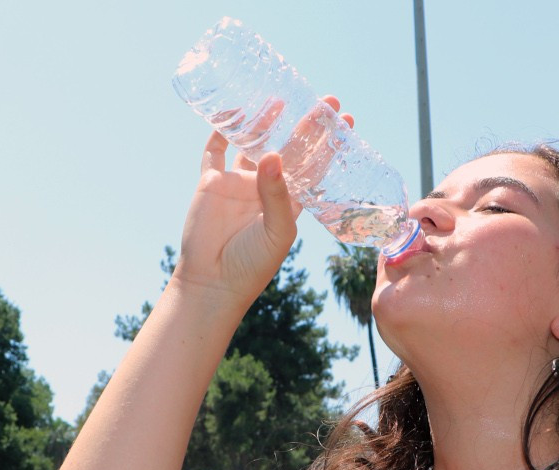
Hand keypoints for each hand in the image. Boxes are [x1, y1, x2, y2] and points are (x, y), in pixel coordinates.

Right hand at [174, 96, 353, 304]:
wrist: (212, 281)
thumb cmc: (252, 264)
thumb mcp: (276, 231)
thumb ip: (277, 195)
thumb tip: (272, 154)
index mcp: (290, 202)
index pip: (315, 166)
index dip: (329, 143)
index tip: (346, 119)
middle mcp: (267, 189)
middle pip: (290, 149)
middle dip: (307, 125)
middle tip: (326, 101)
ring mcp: (239, 184)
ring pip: (254, 145)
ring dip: (266, 122)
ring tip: (280, 99)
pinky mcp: (212, 183)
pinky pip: (216, 151)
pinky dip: (222, 130)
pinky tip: (232, 110)